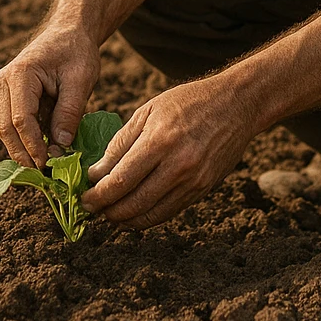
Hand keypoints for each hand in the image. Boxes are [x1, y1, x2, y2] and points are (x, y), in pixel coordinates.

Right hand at [0, 25, 100, 168]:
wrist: (70, 31)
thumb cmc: (77, 51)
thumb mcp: (81, 79)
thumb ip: (69, 112)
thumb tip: (60, 148)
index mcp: (20, 74)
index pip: (21, 119)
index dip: (33, 145)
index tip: (48, 165)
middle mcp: (4, 81)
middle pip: (7, 128)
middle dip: (24, 153)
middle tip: (44, 174)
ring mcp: (4, 88)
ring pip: (7, 128)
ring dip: (25, 148)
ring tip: (46, 167)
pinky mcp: (10, 95)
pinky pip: (15, 122)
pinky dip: (28, 138)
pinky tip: (44, 152)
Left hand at [81, 77, 255, 229]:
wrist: (236, 104)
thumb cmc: (189, 101)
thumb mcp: (149, 110)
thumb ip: (121, 142)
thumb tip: (97, 173)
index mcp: (160, 141)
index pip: (119, 181)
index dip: (97, 196)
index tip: (84, 198)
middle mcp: (177, 166)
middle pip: (132, 204)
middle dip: (107, 212)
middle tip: (92, 209)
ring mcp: (193, 181)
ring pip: (150, 215)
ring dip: (125, 220)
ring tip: (110, 213)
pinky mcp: (204, 190)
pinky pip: (169, 212)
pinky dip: (148, 217)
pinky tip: (135, 211)